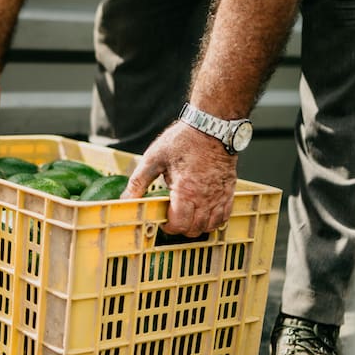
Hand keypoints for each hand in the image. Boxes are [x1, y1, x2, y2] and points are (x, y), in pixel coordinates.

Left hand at [121, 123, 237, 236]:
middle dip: (181, 228)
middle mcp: (205, 197)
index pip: (178, 224)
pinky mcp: (229, 189)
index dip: (168, 227)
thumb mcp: (154, 158)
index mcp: (185, 191)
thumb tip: (125, 199)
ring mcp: (219, 195)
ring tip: (187, 216)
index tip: (163, 219)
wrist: (212, 126)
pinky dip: (214, 221)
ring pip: (210, 226)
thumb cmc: (184, 139)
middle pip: (194, 229)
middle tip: (173, 218)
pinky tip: (204, 213)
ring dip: (197, 226)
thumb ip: (138, 182)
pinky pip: (224, 216)